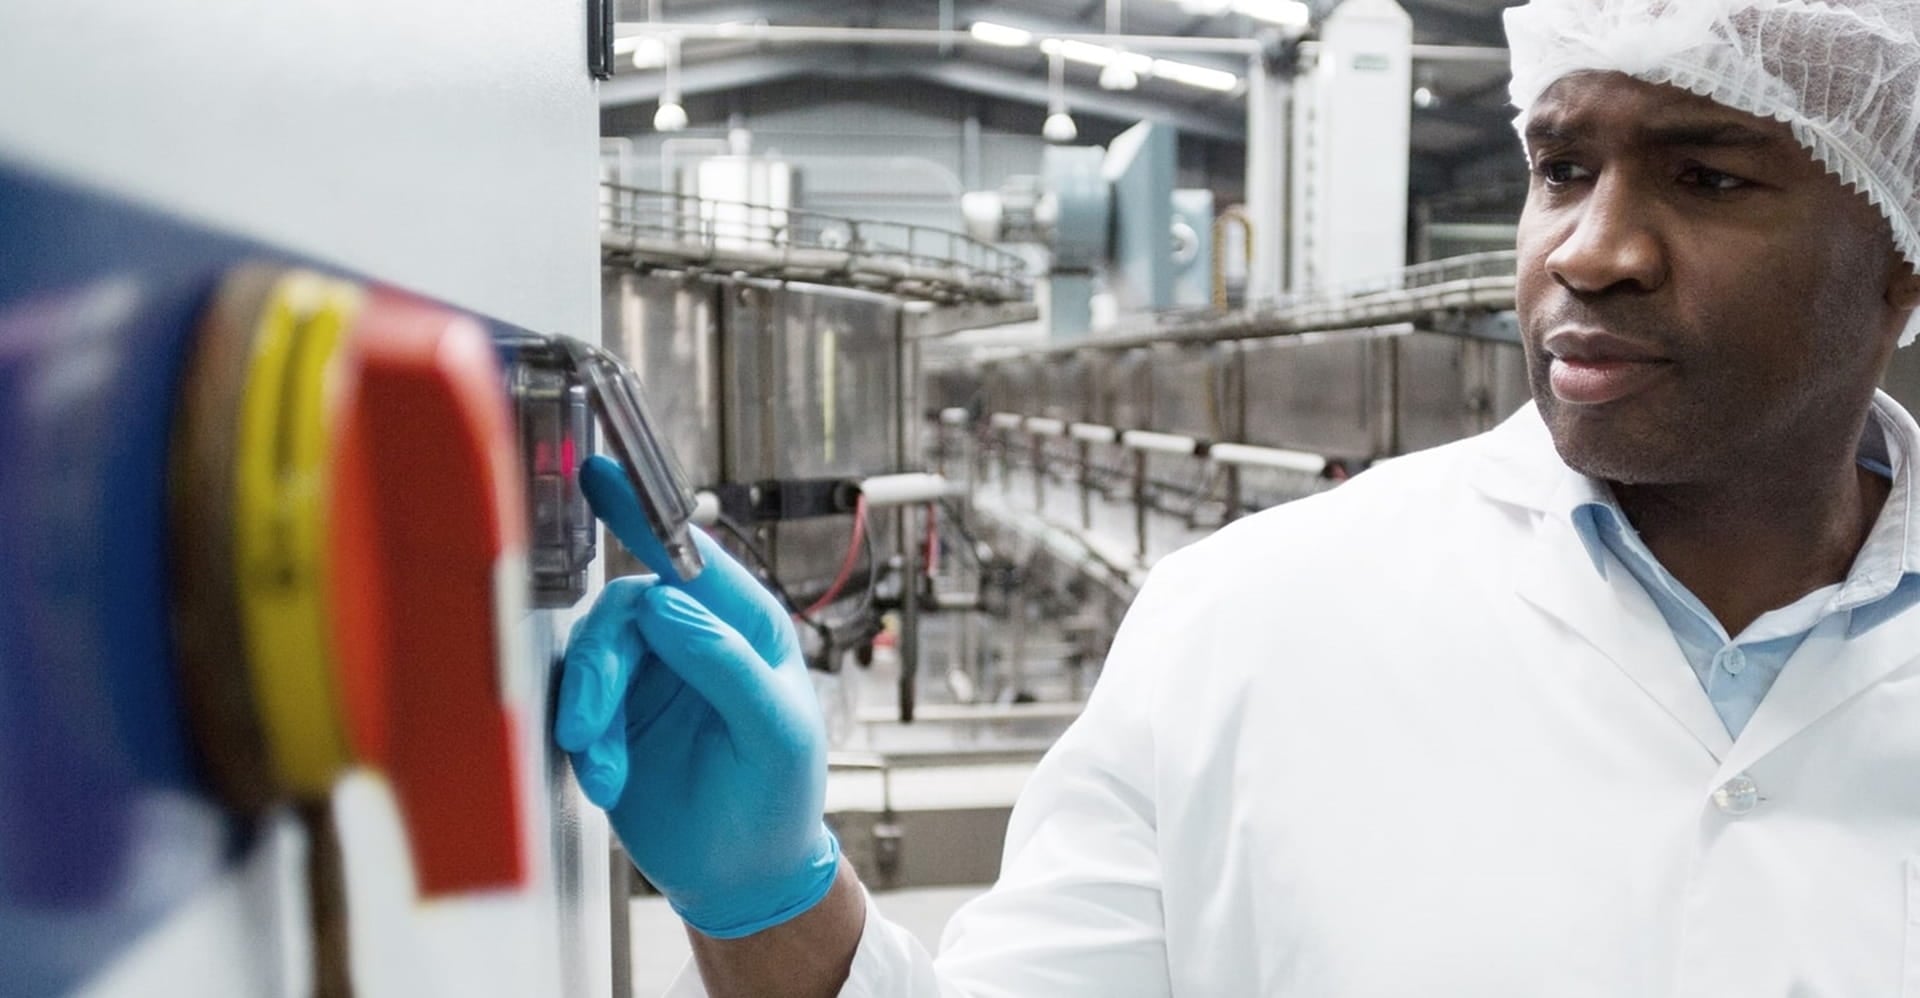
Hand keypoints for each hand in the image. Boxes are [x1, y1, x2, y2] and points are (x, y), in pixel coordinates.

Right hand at [554, 456, 838, 938]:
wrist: (743, 876)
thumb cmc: (780, 799)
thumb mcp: (775, 733)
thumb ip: (727, 664)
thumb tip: (669, 603)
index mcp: (744, 625)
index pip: (690, 558)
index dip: (644, 516)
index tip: (602, 479)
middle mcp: (691, 638)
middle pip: (622, 612)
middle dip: (598, 668)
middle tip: (588, 723)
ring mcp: (648, 676)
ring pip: (589, 659)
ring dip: (589, 716)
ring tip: (606, 770)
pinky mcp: (611, 716)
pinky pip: (572, 706)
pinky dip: (582, 746)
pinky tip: (607, 782)